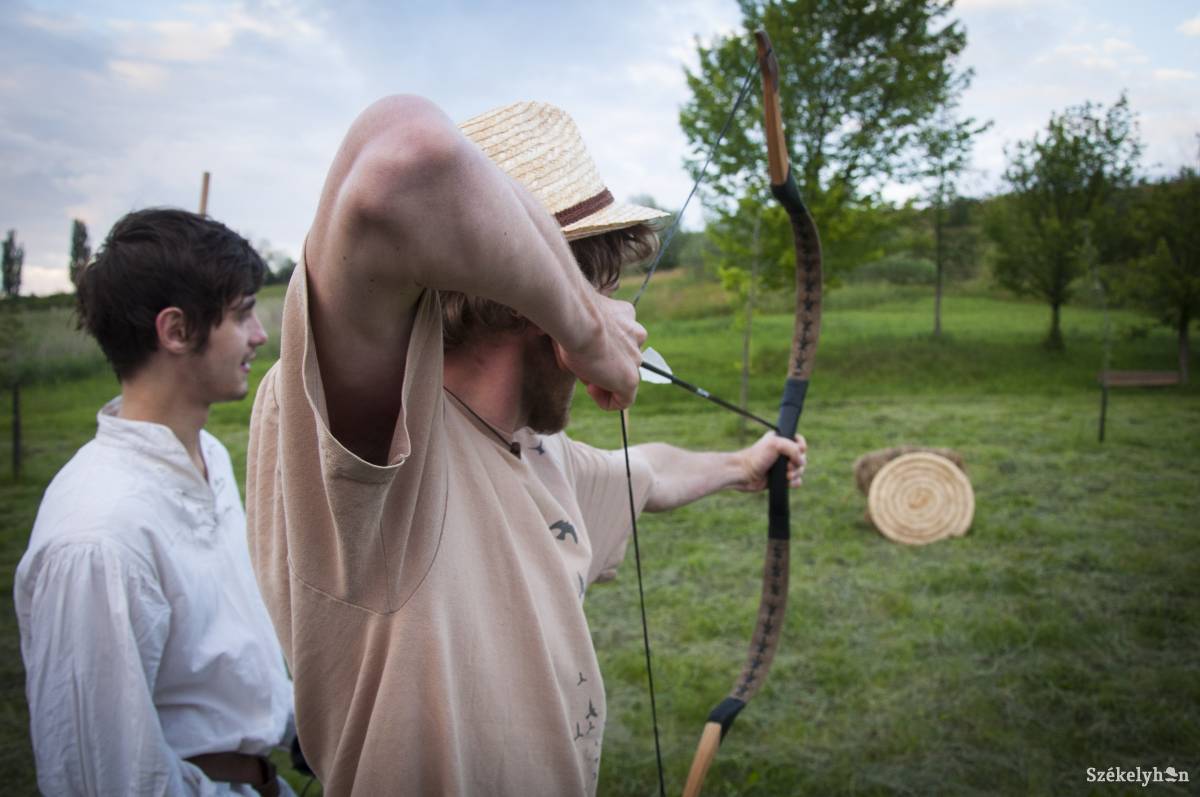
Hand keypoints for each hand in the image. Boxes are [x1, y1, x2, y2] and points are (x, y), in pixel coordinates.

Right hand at [554, 294, 645, 410]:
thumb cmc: (568, 315)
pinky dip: (607, 401)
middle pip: (621, 358)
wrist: (577, 319)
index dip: (600, 349)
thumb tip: (540, 331)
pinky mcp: (631, 379)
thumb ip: (573, 328)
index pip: (619, 337)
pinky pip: (624, 399)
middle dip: (602, 366)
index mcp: (624, 314)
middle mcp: (635, 334)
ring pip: (622, 376)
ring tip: (584, 374)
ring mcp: (635, 358)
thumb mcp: (571, 319)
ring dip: (602, 380)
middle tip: (582, 365)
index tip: (583, 352)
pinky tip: (592, 390)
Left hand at [735, 431, 806, 492]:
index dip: (802, 446)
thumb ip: (793, 449)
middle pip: (802, 457)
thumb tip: (801, 462)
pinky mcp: (781, 479)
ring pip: (800, 470)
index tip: (799, 450)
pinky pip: (796, 481)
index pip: (799, 441)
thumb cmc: (756, 457)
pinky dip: (794, 482)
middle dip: (798, 463)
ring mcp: (782, 467)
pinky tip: (787, 482)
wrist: (744, 474)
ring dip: (796, 474)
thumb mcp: (775, 444)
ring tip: (786, 475)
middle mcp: (783, 453)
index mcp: (781, 440)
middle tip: (788, 466)